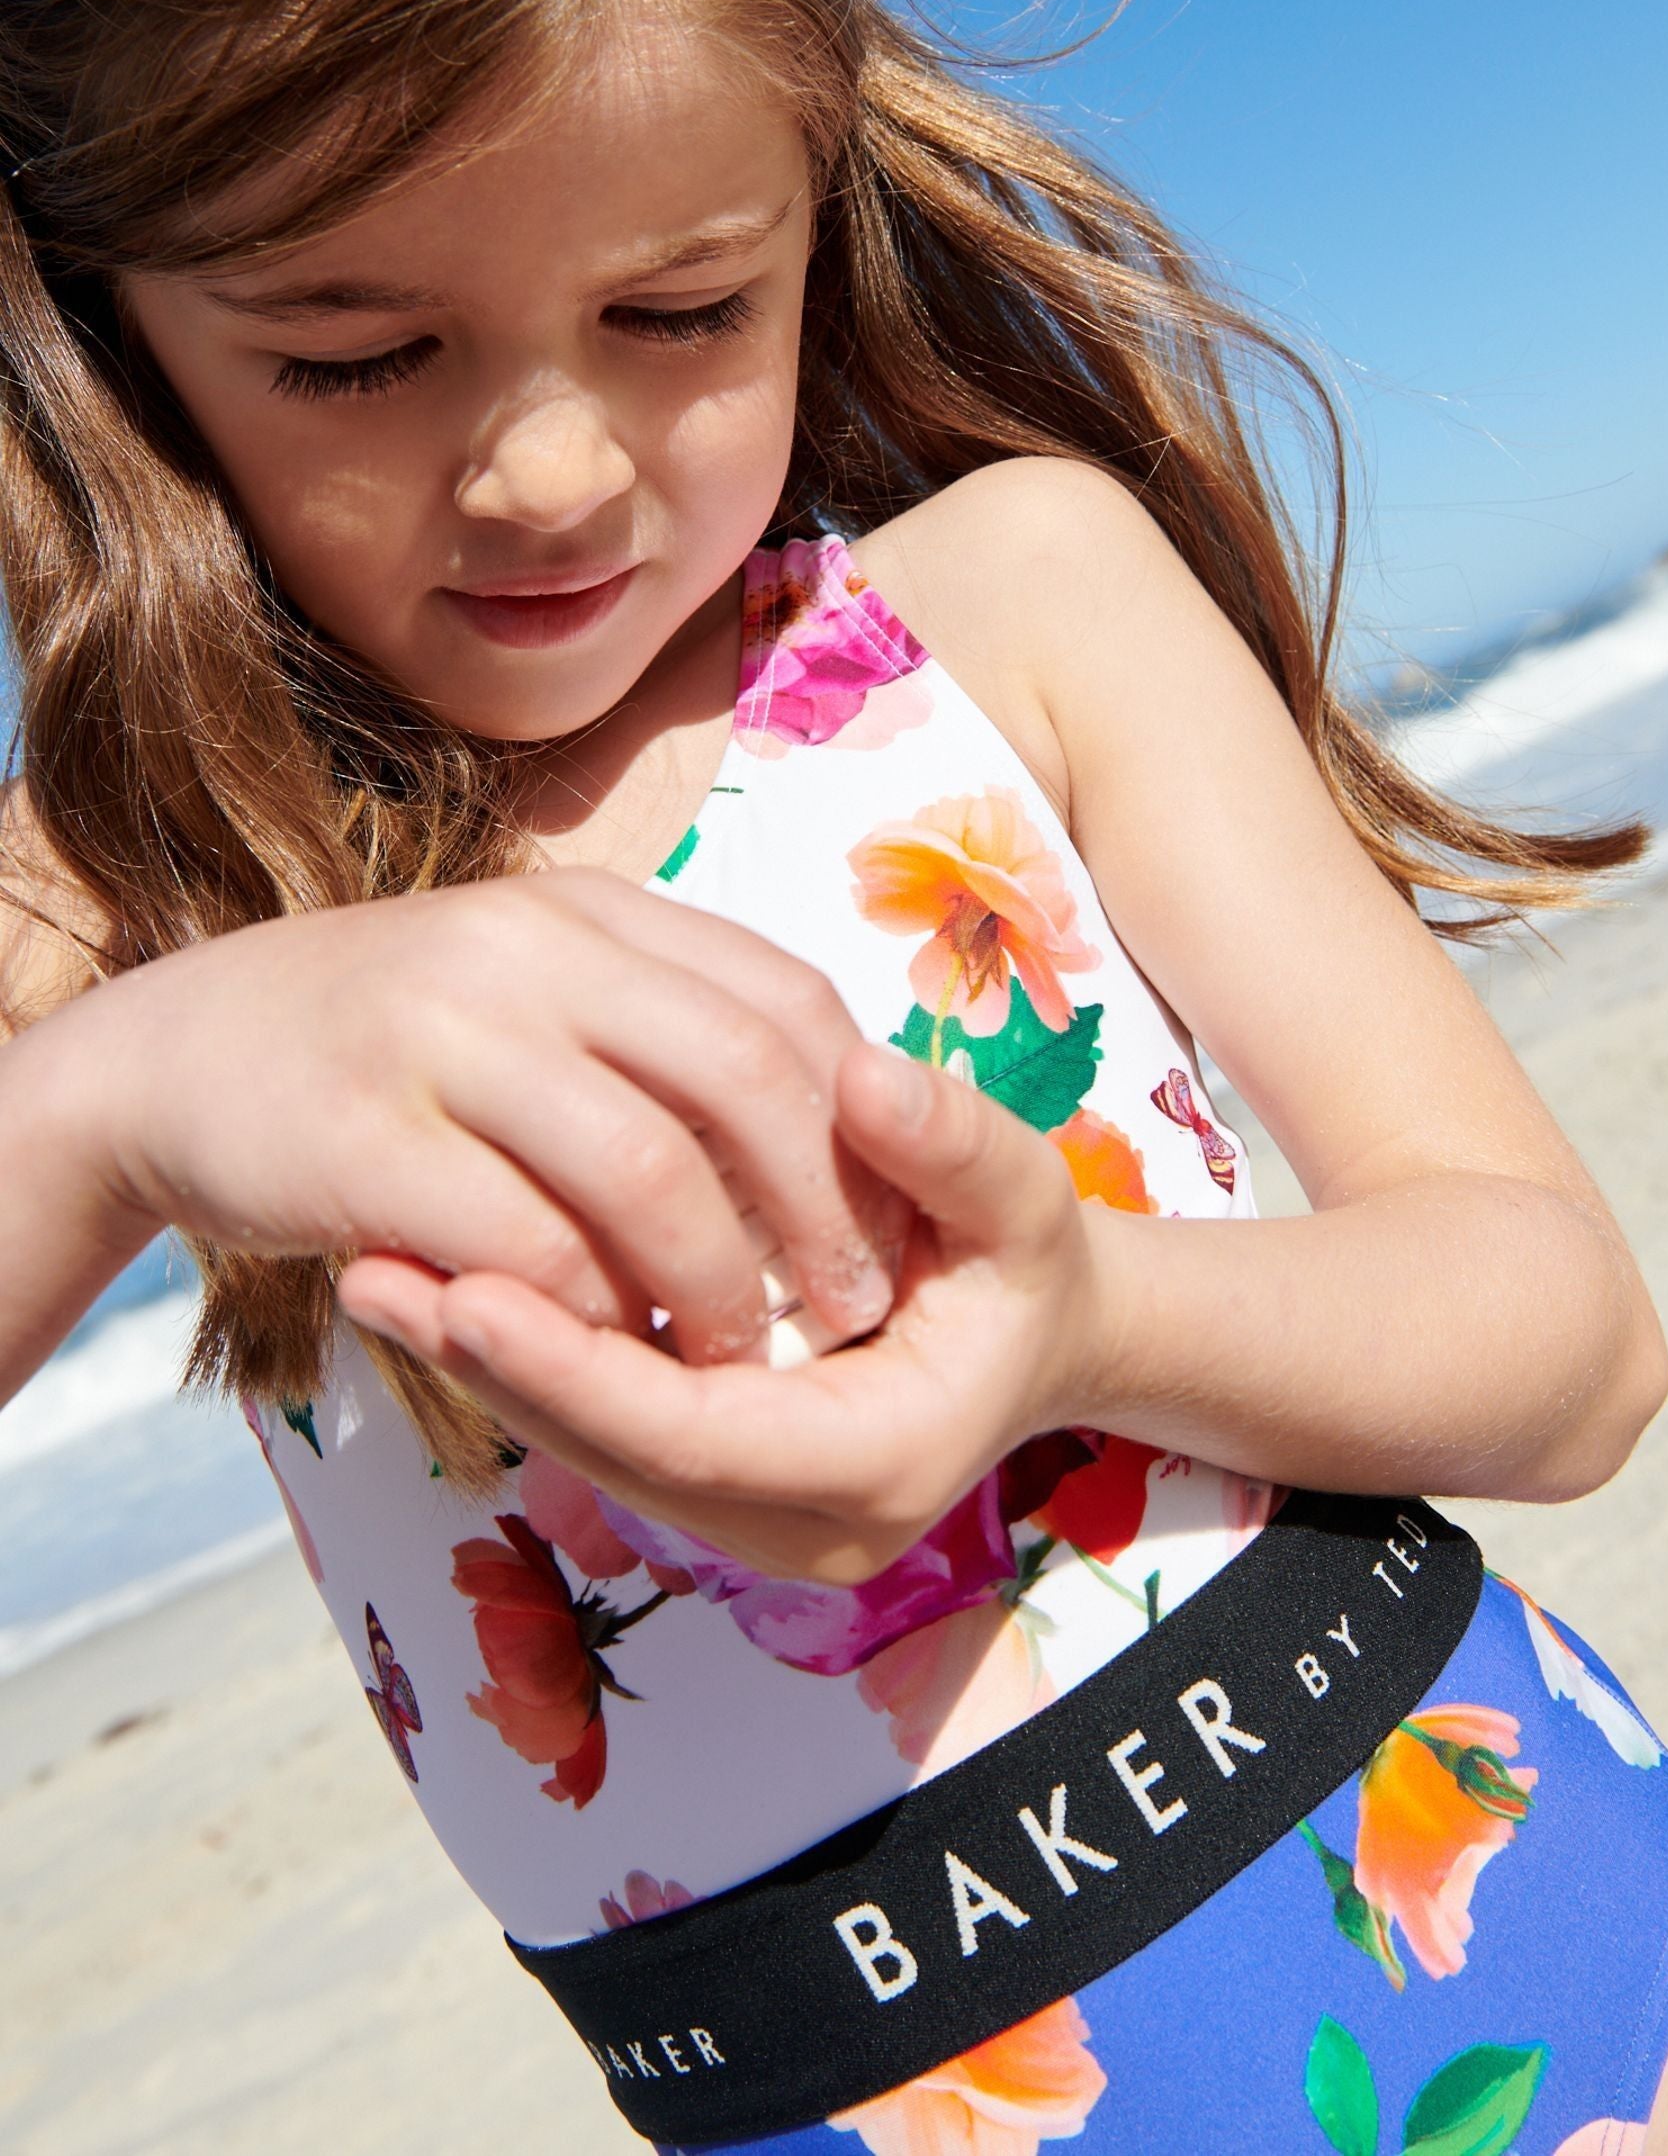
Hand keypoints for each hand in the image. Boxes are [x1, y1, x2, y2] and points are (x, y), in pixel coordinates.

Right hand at [62, 869, 906, 1361]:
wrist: (174, 1053)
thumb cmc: (392, 1040)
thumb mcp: (529, 984)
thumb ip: (656, 1025)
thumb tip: (828, 1121)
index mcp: (590, 913)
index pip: (784, 995)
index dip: (860, 1114)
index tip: (891, 1214)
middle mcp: (528, 952)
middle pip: (744, 1075)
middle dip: (818, 1208)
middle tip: (848, 1308)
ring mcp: (443, 1038)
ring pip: (644, 1170)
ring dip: (710, 1283)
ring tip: (731, 1356)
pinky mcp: (364, 1141)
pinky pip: (523, 1245)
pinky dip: (587, 1314)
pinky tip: (603, 1352)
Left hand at [338, 1041, 1104, 1583]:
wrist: (1046, 1335)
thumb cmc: (1032, 1265)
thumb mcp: (1027, 1199)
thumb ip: (956, 1149)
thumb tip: (864, 1079)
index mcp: (875, 1463)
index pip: (692, 1434)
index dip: (574, 1366)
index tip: (466, 1284)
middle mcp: (799, 1521)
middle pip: (612, 1454)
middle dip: (493, 1366)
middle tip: (374, 1274)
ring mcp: (749, 1513)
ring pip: (588, 1447)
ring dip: (485, 1362)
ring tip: (372, 1270)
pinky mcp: (710, 1474)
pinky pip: (599, 1422)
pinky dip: (523, 1356)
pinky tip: (440, 1278)